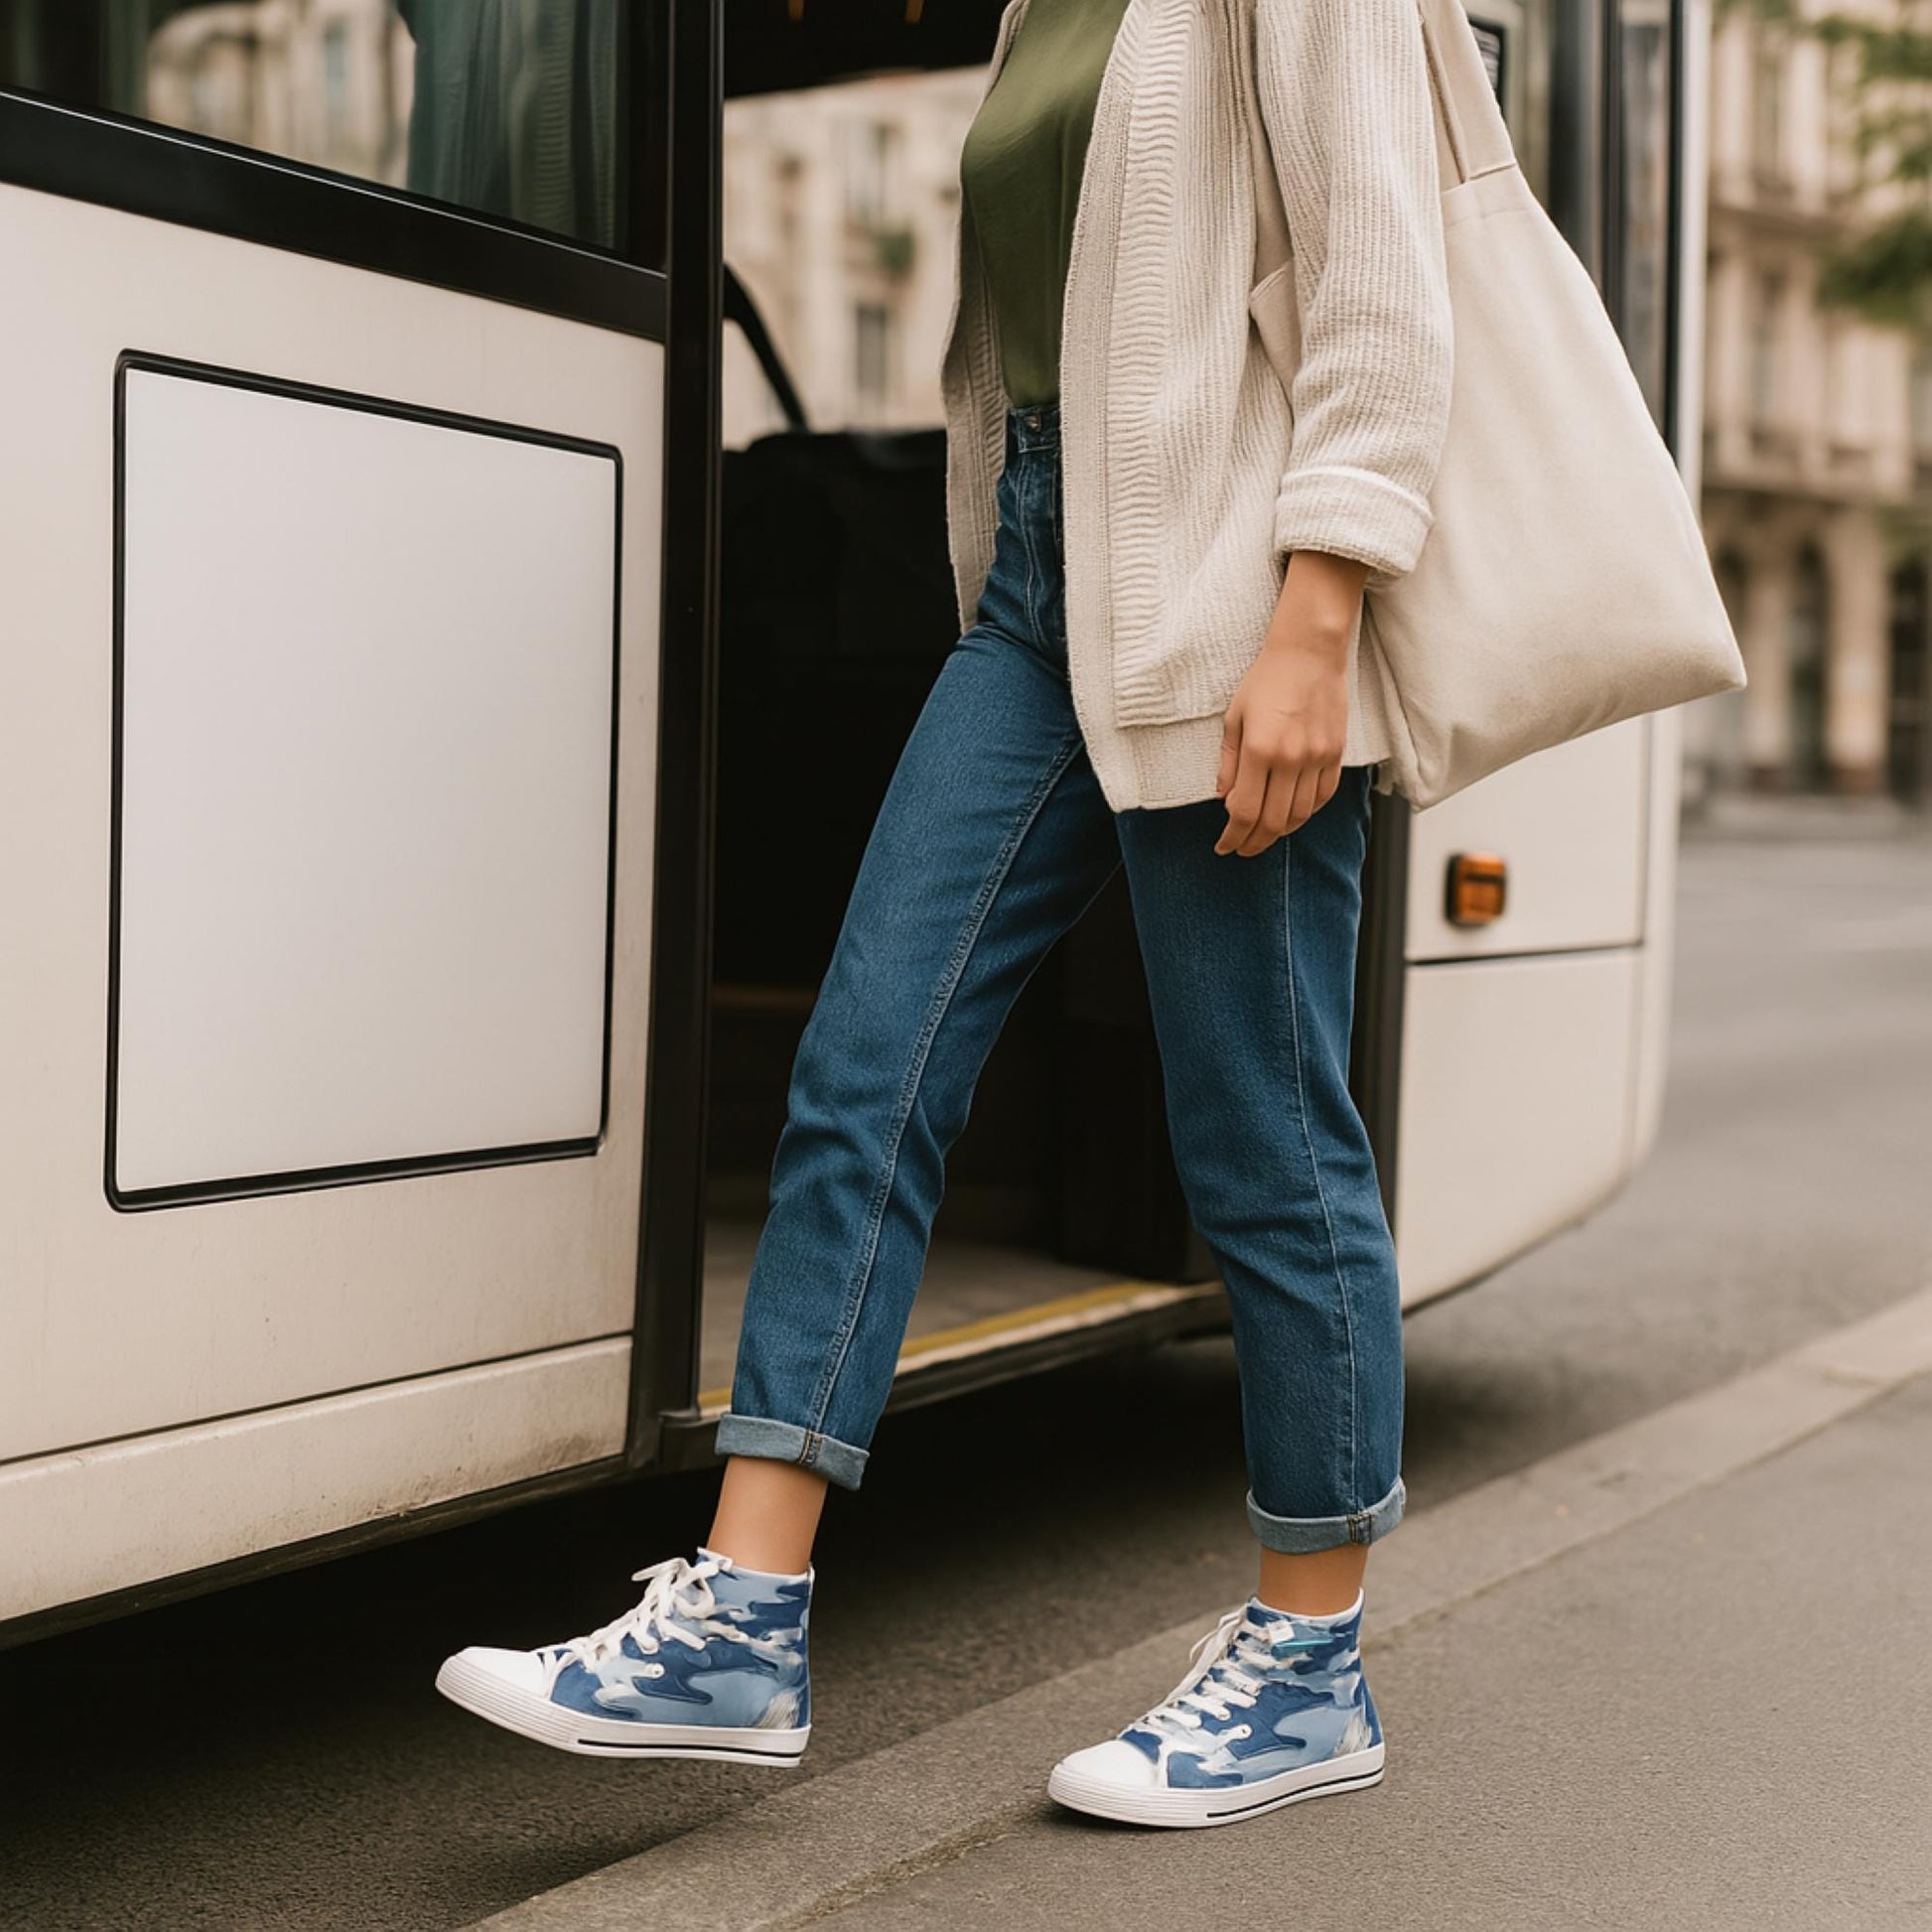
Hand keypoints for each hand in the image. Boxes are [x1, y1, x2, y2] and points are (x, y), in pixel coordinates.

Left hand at [1214, 551, 1366, 856]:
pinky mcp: (1336, 753)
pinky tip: (1291, 815)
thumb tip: (1224, 800)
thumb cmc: (1265, 681)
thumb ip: (1228, 764)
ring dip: (1279, 832)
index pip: (1244, 812)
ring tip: (1263, 834)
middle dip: (1253, 843)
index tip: (1224, 847)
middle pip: (1272, 822)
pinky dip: (1305, 813)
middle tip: (1242, 849)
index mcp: (1259, 750)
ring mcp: (1317, 757)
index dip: (1233, 837)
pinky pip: (1322, 797)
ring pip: (1299, 815)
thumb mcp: (1234, 718)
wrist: (1309, 653)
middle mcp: (1291, 758)